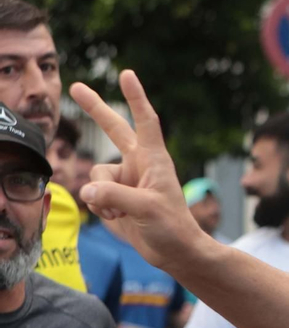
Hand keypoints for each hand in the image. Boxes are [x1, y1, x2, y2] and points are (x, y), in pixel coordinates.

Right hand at [68, 72, 206, 270]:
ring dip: (103, 196)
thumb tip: (87, 190)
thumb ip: (114, 196)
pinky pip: (93, 194)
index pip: (146, 122)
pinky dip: (100, 207)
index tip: (127, 74)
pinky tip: (118, 217)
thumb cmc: (172, 228)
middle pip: (113, 129)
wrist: (174, 252)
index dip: (136, 98)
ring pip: (96, 175)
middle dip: (94, 108)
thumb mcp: (146, 209)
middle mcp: (138, 164)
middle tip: (75, 86)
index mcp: (154, 160)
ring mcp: (125, 179)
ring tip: (124, 211)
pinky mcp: (114, 195)